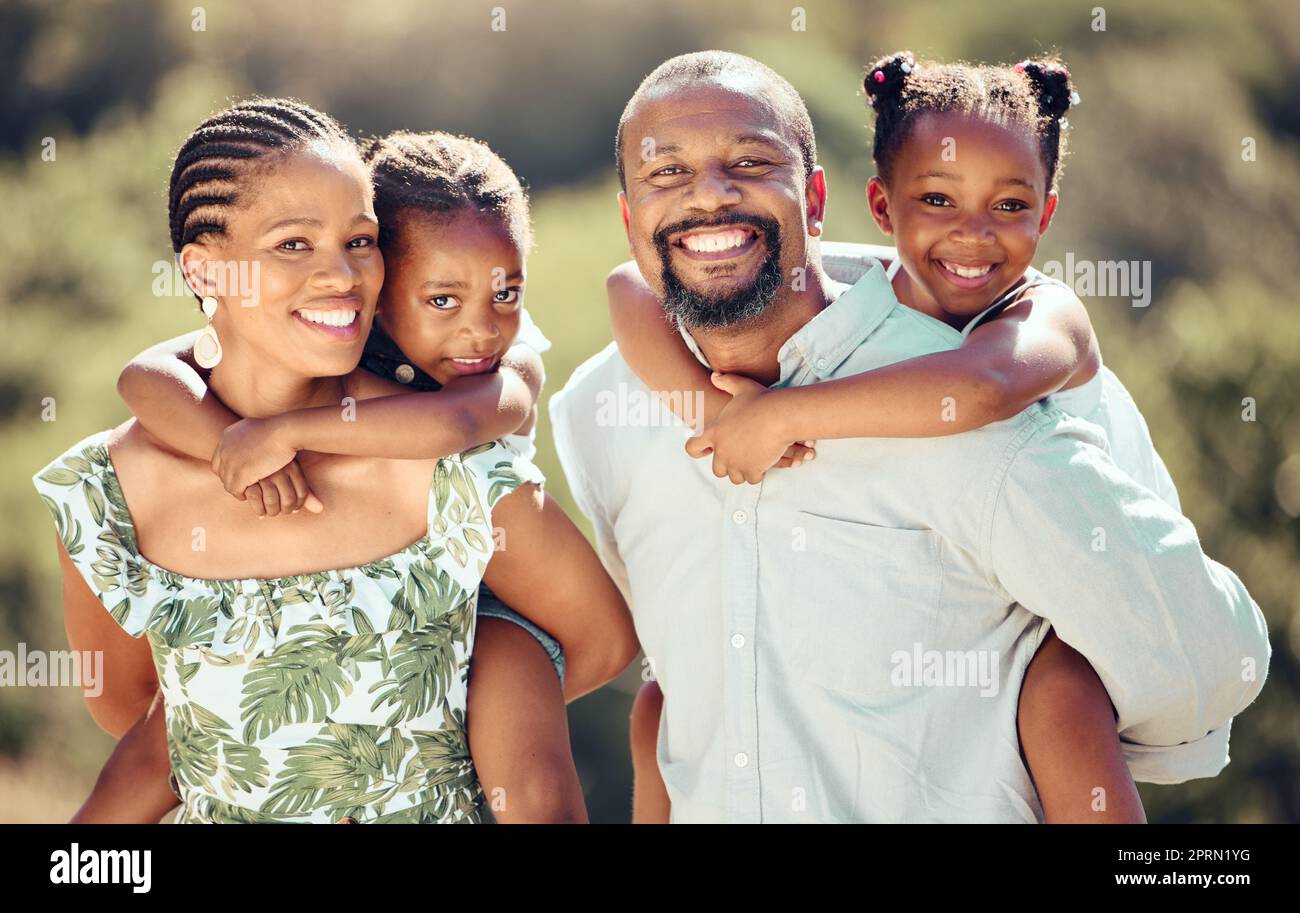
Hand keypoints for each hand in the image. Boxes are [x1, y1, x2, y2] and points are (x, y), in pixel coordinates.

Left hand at [211, 416, 296, 496]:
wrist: (285, 433)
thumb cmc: (279, 430)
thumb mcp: (256, 428)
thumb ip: (247, 436)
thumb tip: (249, 440)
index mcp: (228, 436)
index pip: (218, 459)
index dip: (226, 469)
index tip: (238, 474)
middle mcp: (225, 449)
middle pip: (221, 472)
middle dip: (231, 479)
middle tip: (242, 485)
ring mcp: (231, 461)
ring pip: (227, 482)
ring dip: (236, 488)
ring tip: (245, 492)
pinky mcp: (240, 473)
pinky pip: (235, 489)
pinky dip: (240, 494)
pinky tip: (248, 495)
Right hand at [241, 458, 323, 517]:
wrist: (247, 442)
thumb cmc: (273, 460)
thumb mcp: (291, 472)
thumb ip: (307, 494)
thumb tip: (320, 510)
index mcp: (292, 467)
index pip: (302, 494)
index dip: (297, 505)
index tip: (291, 508)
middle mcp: (279, 470)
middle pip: (288, 501)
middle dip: (284, 511)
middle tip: (278, 512)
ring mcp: (263, 472)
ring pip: (272, 502)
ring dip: (270, 512)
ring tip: (267, 513)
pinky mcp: (246, 475)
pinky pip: (255, 498)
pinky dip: (257, 508)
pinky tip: (257, 508)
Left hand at [684, 372, 813, 484]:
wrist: (780, 416)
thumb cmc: (761, 400)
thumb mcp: (742, 386)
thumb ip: (726, 382)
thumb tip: (714, 376)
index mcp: (714, 432)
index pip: (692, 448)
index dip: (697, 451)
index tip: (706, 451)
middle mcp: (721, 451)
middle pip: (717, 469)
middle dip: (727, 466)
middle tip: (738, 458)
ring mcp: (736, 463)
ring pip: (735, 477)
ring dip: (742, 471)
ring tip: (753, 462)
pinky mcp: (752, 470)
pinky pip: (751, 479)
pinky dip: (757, 474)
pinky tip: (764, 465)